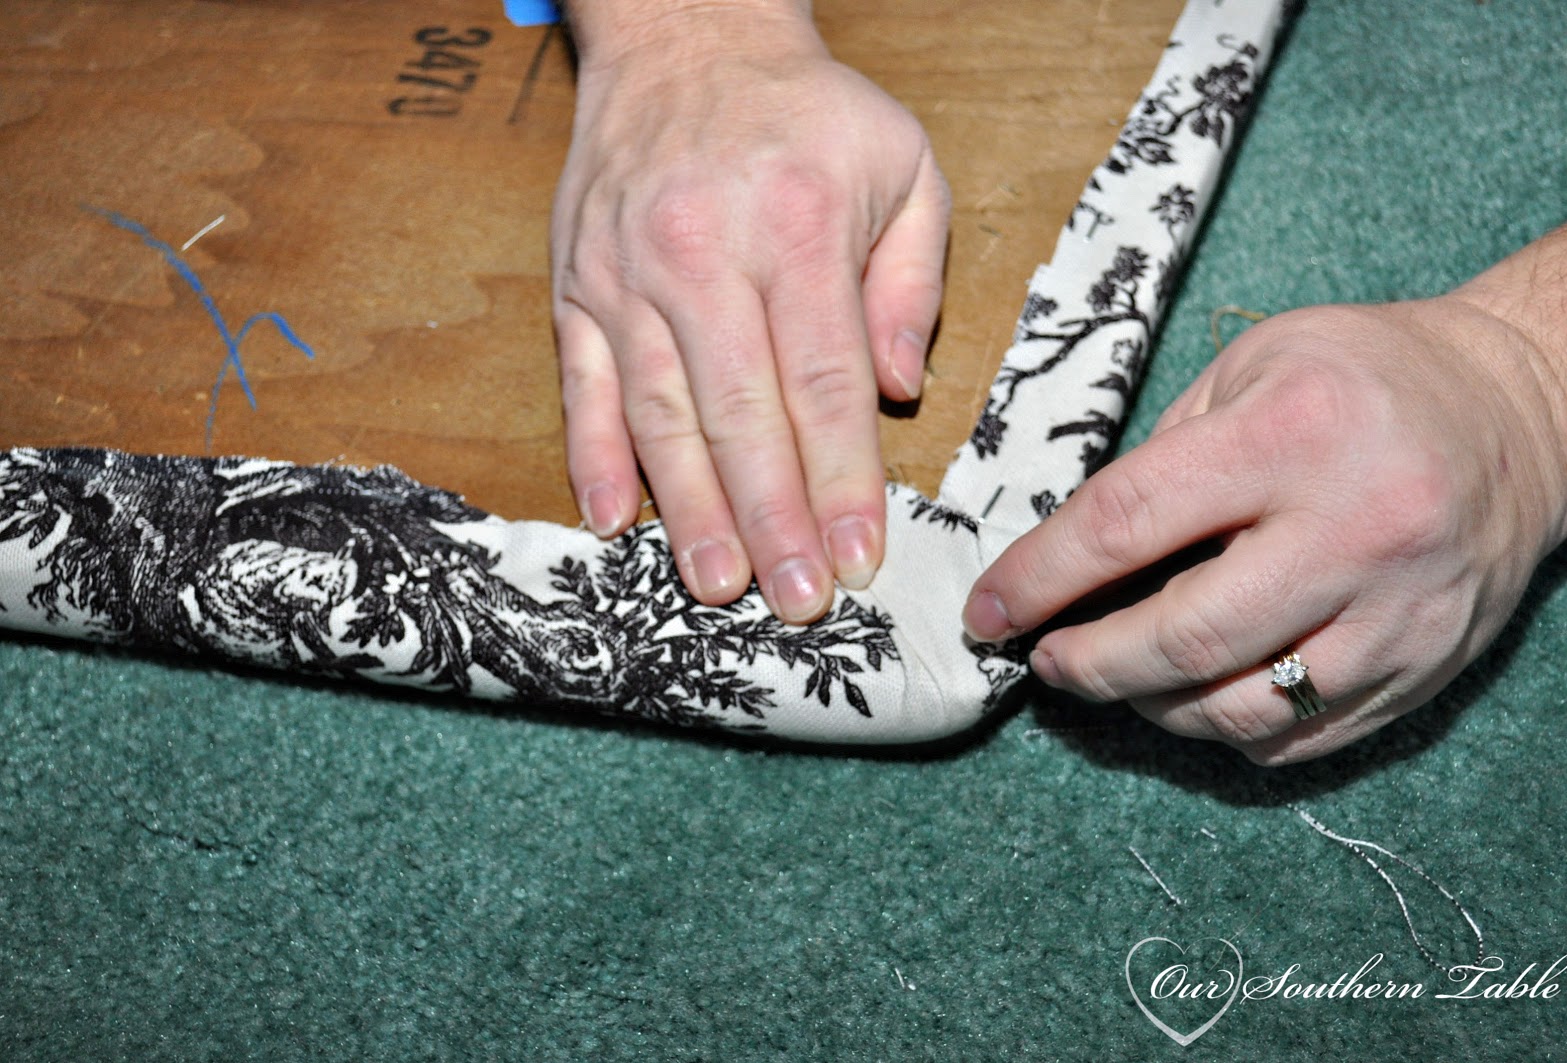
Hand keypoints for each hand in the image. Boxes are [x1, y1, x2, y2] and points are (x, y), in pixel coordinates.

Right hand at [551, 3, 948, 622]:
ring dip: (690, 512)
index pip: (822, 383)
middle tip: (795, 602)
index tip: (859, 556)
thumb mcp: (902, 164)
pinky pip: (584, 386)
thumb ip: (911, 280)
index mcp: (797, 226)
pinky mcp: (577, 284)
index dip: (841, 480)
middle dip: (772, 521)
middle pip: (740, 416)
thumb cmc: (804, 114)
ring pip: (661, 415)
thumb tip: (900, 393)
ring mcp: (628, 274)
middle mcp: (703, 254)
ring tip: (718, 587)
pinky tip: (616, 523)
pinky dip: (596, 459)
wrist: (683, 35)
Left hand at [962, 296, 1566, 763]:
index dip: (1040, 579)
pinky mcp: (1427, 665)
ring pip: (1242, 710)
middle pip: (1183, 640)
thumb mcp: (1251, 364)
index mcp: (1292, 432)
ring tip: (1117, 673)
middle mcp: (1355, 528)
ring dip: (1153, 705)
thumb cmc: (1364, 374)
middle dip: (1088, 664)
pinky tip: (1198, 692)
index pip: (1128, 522)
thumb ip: (1162, 457)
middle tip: (1046, 662)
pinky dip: (1228, 729)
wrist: (1519, 411)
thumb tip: (1071, 558)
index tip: (987, 613)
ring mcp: (1401, 611)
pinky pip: (1302, 738)